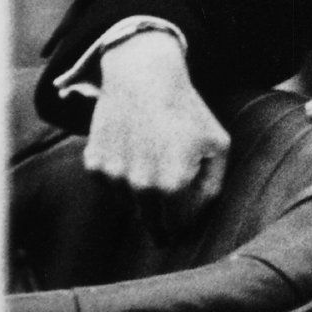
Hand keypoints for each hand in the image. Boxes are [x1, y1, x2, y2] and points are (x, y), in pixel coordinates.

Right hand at [85, 30, 230, 224]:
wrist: (143, 78)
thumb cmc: (187, 112)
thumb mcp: (217, 146)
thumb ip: (212, 187)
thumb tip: (198, 217)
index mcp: (173, 185)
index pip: (177, 227)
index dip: (183, 230)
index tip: (183, 233)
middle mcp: (139, 186)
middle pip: (151, 222)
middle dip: (161, 227)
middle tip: (166, 233)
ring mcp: (113, 177)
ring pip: (130, 205)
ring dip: (141, 199)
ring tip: (153, 170)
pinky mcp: (94, 165)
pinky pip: (111, 187)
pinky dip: (121, 181)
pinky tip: (133, 158)